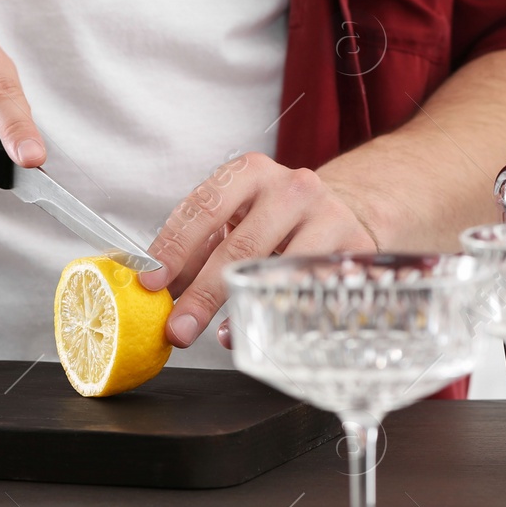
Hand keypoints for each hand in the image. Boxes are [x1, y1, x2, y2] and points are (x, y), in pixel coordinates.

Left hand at [139, 152, 380, 349]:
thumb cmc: (272, 220)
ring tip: (212, 334)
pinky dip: (279, 313)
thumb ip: (195, 250)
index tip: (151, 282)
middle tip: (177, 327)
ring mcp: (328, 215)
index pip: (204, 207)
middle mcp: (291, 187)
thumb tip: (156, 291)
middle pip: (240, 245)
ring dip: (240, 306)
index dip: (174, 247)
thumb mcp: (233, 219)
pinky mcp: (355, 248)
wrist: (340, 211)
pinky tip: (258, 328)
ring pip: (278, 269)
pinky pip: (309, 290)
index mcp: (250, 172)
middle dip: (202, 292)